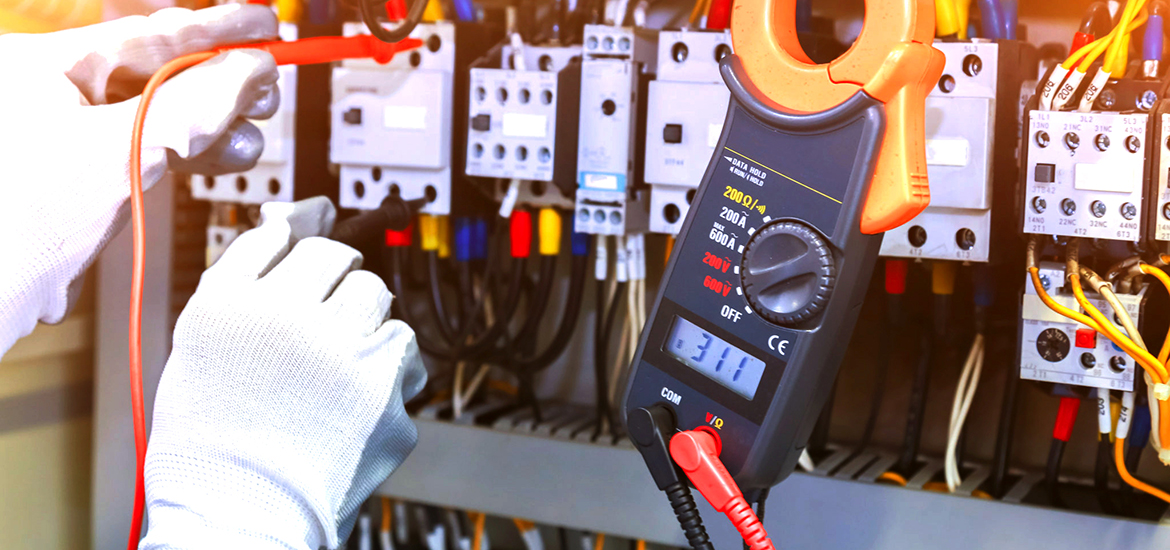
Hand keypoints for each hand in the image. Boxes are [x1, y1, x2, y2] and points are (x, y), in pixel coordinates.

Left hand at [0, 4, 279, 352]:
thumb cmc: (14, 226)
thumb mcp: (120, 151)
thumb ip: (192, 105)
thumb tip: (246, 71)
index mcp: (42, 66)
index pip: (147, 33)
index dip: (216, 29)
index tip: (262, 26)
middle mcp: (46, 95)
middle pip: (154, 74)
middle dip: (219, 84)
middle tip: (265, 87)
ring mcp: (60, 139)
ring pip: (153, 117)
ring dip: (209, 127)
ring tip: (250, 134)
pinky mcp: (75, 182)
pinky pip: (141, 153)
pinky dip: (183, 156)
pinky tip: (217, 158)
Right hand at [140, 198, 426, 549]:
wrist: (239, 510)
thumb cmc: (213, 432)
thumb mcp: (201, 338)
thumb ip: (245, 268)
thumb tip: (293, 215)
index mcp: (236, 302)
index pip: (296, 242)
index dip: (305, 264)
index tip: (306, 283)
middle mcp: (291, 318)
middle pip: (344, 264)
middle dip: (338, 288)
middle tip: (322, 327)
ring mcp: (345, 355)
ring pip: (379, 301)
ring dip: (366, 323)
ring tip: (337, 366)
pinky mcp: (386, 395)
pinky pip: (407, 352)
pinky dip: (391, 368)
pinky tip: (360, 395)